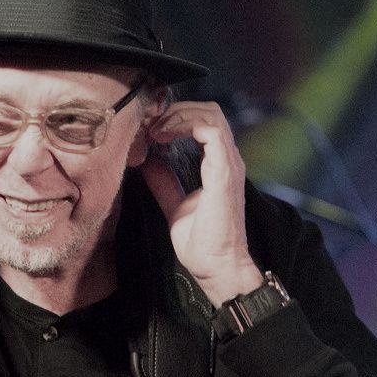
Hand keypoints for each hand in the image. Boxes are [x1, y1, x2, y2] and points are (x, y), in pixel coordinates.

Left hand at [140, 101, 263, 305]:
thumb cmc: (202, 244)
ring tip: (154, 129)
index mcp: (217, 165)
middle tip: (147, 123)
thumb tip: (149, 163)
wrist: (217, 266)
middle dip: (174, 110)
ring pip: (210, 114)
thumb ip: (164, 183)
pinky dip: (185, 126)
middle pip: (207, 111)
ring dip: (177, 115)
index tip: (148, 129)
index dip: (175, 117)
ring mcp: (228, 164)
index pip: (203, 122)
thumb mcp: (174, 206)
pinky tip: (163, 137)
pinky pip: (211, 131)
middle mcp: (226, 160)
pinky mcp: (225, 172)